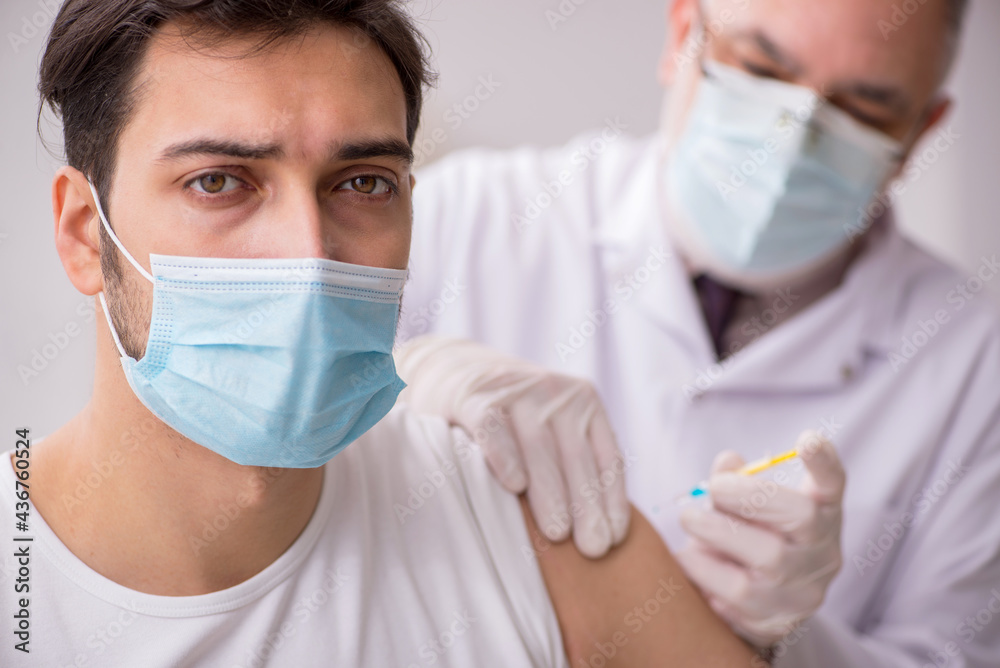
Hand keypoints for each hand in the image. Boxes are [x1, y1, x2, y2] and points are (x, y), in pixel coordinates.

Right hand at [394, 335, 630, 557]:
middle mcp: (555, 392)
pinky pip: (493, 427)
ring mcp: (516, 389)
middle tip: (593, 549)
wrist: (451, 371)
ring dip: (551, 491)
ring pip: (539, 445)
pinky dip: (504, 455)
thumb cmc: (510, 420)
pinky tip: (514, 486)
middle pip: (576, 456)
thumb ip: (570, 466)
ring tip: (558, 534)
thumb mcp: (549, 430)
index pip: (606, 457)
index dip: (612, 499)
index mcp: (583, 403)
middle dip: (586, 505)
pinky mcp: (476, 394)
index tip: (613, 540)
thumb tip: (599, 535)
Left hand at [675, 431, 844, 647]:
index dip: (824, 462)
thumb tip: (727, 462)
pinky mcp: (777, 623)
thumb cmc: (751, 537)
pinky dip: (704, 572)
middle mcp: (823, 552)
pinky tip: (690, 559)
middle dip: (749, 496)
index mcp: (822, 514)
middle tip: (712, 488)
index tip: (807, 439)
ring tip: (690, 518)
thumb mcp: (748, 505)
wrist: (758, 606)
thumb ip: (736, 480)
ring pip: (767, 560)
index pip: (832, 485)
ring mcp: (804, 592)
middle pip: (800, 518)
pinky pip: (736, 598)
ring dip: (718, 533)